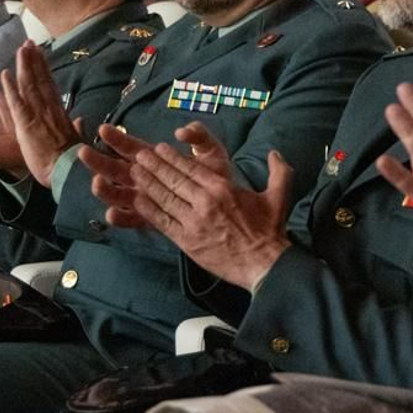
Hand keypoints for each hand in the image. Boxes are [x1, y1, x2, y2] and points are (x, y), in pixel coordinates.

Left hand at [3, 40, 79, 187]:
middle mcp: (49, 109)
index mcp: (59, 113)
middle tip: (28, 42)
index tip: (40, 53)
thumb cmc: (75, 161)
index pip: (50, 85)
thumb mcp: (78, 141)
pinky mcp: (26, 124)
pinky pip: (16, 103)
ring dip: (24, 66)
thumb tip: (82, 121)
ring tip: (20, 49)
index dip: (44, 68)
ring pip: (29, 85)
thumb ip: (77, 128)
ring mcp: (38, 115)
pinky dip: (10, 88)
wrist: (69, 172)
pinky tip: (5, 74)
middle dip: (33, 60)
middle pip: (39, 79)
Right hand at [82, 121, 228, 229]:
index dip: (117, 138)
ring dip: (105, 188)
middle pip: (116, 168)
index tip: (103, 130)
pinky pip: (132, 219)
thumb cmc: (217, 176)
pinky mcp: (151, 219)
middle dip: (99, 160)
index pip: (131, 147)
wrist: (228, 208)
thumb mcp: (212, 152)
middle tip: (84, 152)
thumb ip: (200, 137)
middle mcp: (145, 179)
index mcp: (155, 160)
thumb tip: (181, 131)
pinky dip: (121, 217)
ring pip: (118, 194)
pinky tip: (112, 214)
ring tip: (97, 183)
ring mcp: (146, 199)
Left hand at [122, 135, 293, 288]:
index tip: (159, 149)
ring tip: (133, 171)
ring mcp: (194, 222)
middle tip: (139, 155)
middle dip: (154, 165)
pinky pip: (162, 221)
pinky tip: (137, 199)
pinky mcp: (187, 241)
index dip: (172, 157)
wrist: (264, 264)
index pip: (191, 168)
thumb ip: (279, 171)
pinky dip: (148, 209)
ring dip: (147, 183)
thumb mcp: (278, 196)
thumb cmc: (270, 231)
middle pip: (173, 179)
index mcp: (223, 188)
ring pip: (164, 197)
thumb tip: (275, 153)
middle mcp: (205, 202)